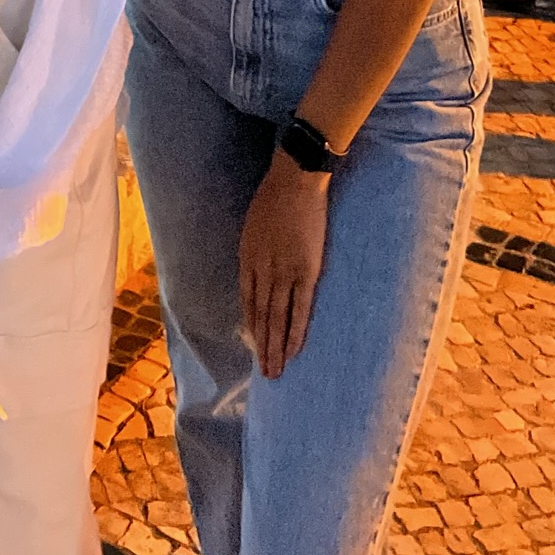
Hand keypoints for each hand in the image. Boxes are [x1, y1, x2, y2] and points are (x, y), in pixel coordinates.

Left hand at [239, 152, 329, 379]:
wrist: (294, 182)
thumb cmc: (273, 199)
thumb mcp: (253, 227)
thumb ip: (254, 253)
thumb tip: (257, 272)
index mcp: (248, 259)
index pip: (248, 302)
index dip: (251, 326)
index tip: (253, 345)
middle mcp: (262, 272)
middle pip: (261, 317)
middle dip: (262, 346)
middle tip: (265, 372)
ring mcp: (284, 274)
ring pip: (277, 320)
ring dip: (276, 348)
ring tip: (276, 371)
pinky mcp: (307, 273)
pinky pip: (300, 310)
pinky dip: (296, 332)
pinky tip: (294, 351)